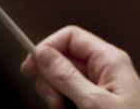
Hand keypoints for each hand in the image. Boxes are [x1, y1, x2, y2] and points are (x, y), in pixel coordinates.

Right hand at [20, 26, 139, 108]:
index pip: (71, 37)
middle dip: (51, 80)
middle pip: (64, 60)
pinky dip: (65, 105)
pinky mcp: (99, 102)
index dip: (47, 48)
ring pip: (65, 82)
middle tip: (55, 101)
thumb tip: (45, 53)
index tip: (30, 68)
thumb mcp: (93, 101)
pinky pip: (72, 97)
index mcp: (110, 59)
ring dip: (57, 97)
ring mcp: (102, 86)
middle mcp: (107, 68)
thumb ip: (67, 77)